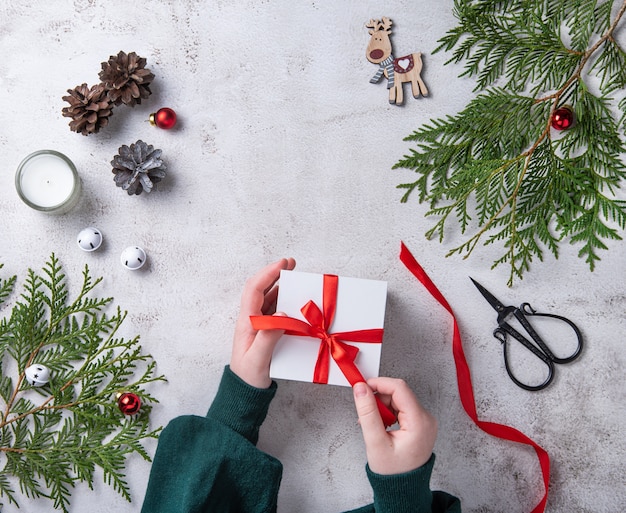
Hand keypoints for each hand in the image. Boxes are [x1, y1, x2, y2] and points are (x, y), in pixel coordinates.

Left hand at [230, 258, 295, 388]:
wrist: (245, 392)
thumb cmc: (249, 376)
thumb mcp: (258, 359)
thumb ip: (268, 337)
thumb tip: (283, 314)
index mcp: (247, 321)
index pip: (254, 289)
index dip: (268, 273)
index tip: (283, 264)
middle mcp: (251, 318)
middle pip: (261, 288)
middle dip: (275, 273)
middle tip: (292, 263)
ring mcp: (258, 324)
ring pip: (268, 298)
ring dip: (280, 285)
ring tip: (295, 276)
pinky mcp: (266, 331)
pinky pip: (274, 310)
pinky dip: (284, 300)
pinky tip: (293, 298)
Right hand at [352, 378, 436, 474]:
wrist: (403, 488)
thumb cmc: (392, 472)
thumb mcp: (375, 442)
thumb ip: (367, 413)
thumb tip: (361, 389)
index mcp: (420, 422)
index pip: (399, 388)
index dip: (379, 383)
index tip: (362, 387)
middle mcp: (426, 418)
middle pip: (399, 392)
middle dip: (378, 398)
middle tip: (364, 413)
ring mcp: (424, 420)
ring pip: (399, 398)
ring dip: (381, 405)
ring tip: (373, 424)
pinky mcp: (419, 422)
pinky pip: (401, 407)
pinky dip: (387, 411)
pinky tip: (380, 425)